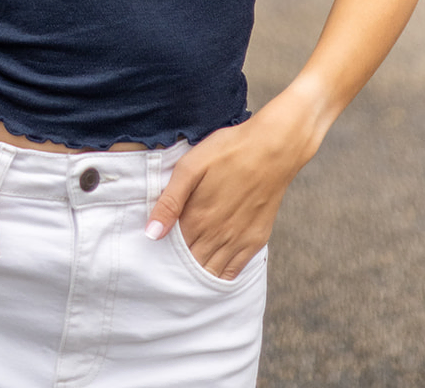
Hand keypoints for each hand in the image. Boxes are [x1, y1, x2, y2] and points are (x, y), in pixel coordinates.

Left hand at [145, 84, 322, 279]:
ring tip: (186, 267)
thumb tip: (152, 233)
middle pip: (190, 265)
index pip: (172, 250)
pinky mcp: (255, 240)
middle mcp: (216, 235)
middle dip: (176, 266)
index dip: (162, 251)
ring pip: (211, 272)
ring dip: (196, 273)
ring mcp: (237, 241)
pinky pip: (233, 271)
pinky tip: (212, 268)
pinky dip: (220, 276)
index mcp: (197, 218)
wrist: (272, 148)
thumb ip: (170, 201)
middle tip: (167, 262)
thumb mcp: (191, 166)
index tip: (155, 249)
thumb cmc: (229, 151)